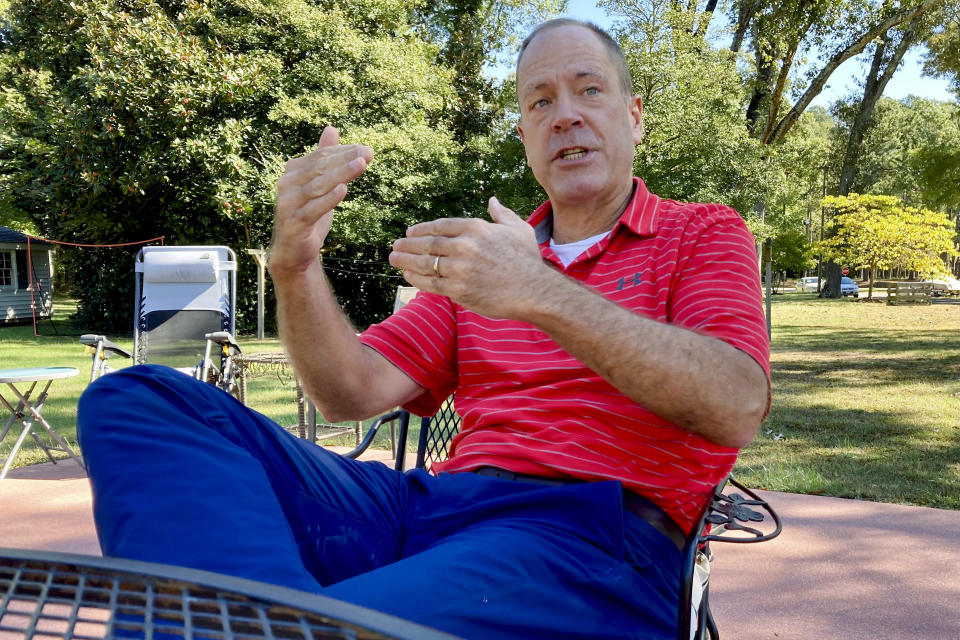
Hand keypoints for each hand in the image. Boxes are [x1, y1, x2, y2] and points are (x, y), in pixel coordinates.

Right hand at [269, 126, 372, 275]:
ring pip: (319, 185)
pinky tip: (344, 189)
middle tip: (368, 153)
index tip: (367, 150)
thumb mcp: (318, 184)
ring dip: (342, 173)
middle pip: (321, 167)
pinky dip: (329, 199)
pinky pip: (314, 208)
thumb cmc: (308, 214)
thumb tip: (332, 128)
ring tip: (362, 165)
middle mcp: (287, 184)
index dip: (344, 151)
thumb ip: (324, 158)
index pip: (321, 156)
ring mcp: (289, 203)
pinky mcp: (295, 222)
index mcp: (293, 171)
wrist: (294, 251)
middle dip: (346, 159)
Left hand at [389, 197, 556, 318]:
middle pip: (428, 244)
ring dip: (406, 261)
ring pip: (425, 263)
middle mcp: (464, 246)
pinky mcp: (458, 290)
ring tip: (394, 259)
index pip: (440, 226)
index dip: (421, 229)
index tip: (410, 232)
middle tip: (395, 246)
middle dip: (408, 245)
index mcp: (476, 228)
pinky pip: (431, 283)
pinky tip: (407, 276)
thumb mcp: (518, 229)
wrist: (534, 290)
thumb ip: (501, 214)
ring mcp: (459, 269)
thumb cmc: (527, 260)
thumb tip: (492, 200)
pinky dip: (416, 279)